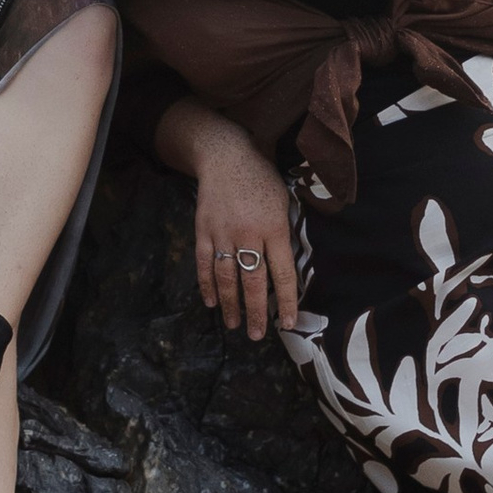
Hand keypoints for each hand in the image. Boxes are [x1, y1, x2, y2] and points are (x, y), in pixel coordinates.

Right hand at [187, 123, 300, 340]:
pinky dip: (207, 285)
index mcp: (274, 228)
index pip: (283, 273)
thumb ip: (283, 234)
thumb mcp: (282, 202)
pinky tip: (211, 302)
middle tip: (258, 335)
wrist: (225, 156)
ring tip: (235, 325)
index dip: (287, 301)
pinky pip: (205, 264)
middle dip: (257, 312)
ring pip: (227, 278)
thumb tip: (284, 269)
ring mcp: (223, 234)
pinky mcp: (203, 231)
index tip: (288, 323)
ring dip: (231, 305)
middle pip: (254, 282)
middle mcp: (248, 234)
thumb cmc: (261, 179)